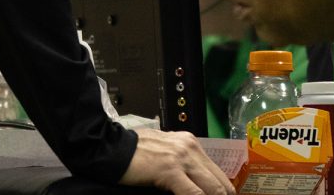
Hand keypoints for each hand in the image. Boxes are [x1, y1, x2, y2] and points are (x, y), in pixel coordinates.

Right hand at [119, 128, 234, 194]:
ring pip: (213, 189)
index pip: (217, 174)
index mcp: (190, 143)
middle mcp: (190, 147)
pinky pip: (195, 194)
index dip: (222, 194)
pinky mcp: (171, 170)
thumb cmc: (133, 152)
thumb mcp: (164, 153)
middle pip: (220, 183)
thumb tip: (195, 187)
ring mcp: (182, 158)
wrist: (110, 147)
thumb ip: (182, 165)